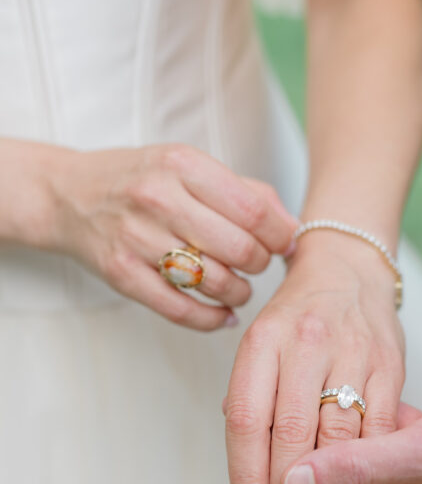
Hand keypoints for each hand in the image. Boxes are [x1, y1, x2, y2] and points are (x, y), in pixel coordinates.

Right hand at [2, 139, 296, 329]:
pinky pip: (181, 310)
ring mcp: (136, 237)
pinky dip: (212, 319)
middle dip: (260, 265)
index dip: (280, 235)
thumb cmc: (141, 181)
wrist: (67, 194)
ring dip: (239, 293)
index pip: (254, 210)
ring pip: (213, 282)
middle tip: (257, 265)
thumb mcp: (189, 167)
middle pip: (239, 249)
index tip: (284, 244)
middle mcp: (158, 198)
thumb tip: (292, 229)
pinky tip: (223, 314)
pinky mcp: (121, 273)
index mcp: (182, 164)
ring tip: (238, 288)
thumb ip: (244, 192)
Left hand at [224, 230, 404, 483]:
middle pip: (291, 431)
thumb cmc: (304, 317)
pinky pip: (382, 419)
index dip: (248, 475)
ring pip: (336, 430)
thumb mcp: (263, 345)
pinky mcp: (390, 359)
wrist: (353, 264)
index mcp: (263, 339)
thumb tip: (246, 467)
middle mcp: (304, 340)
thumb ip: (257, 404)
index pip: (249, 420)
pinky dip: (376, 462)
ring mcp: (352, 348)